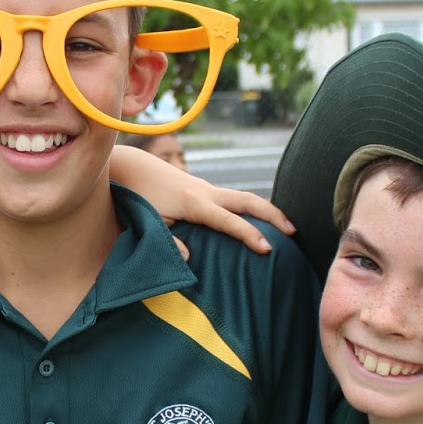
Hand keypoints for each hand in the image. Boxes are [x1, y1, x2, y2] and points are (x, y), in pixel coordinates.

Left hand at [109, 145, 293, 258]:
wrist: (128, 166)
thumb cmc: (137, 197)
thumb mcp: (149, 223)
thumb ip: (169, 242)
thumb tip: (190, 257)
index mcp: (194, 203)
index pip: (230, 221)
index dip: (250, 235)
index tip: (268, 249)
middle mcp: (205, 192)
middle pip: (248, 200)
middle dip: (273, 214)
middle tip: (293, 232)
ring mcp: (205, 188)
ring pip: (242, 198)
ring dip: (264, 211)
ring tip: (284, 229)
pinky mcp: (201, 190)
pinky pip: (231, 200)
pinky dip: (247, 209)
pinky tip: (252, 223)